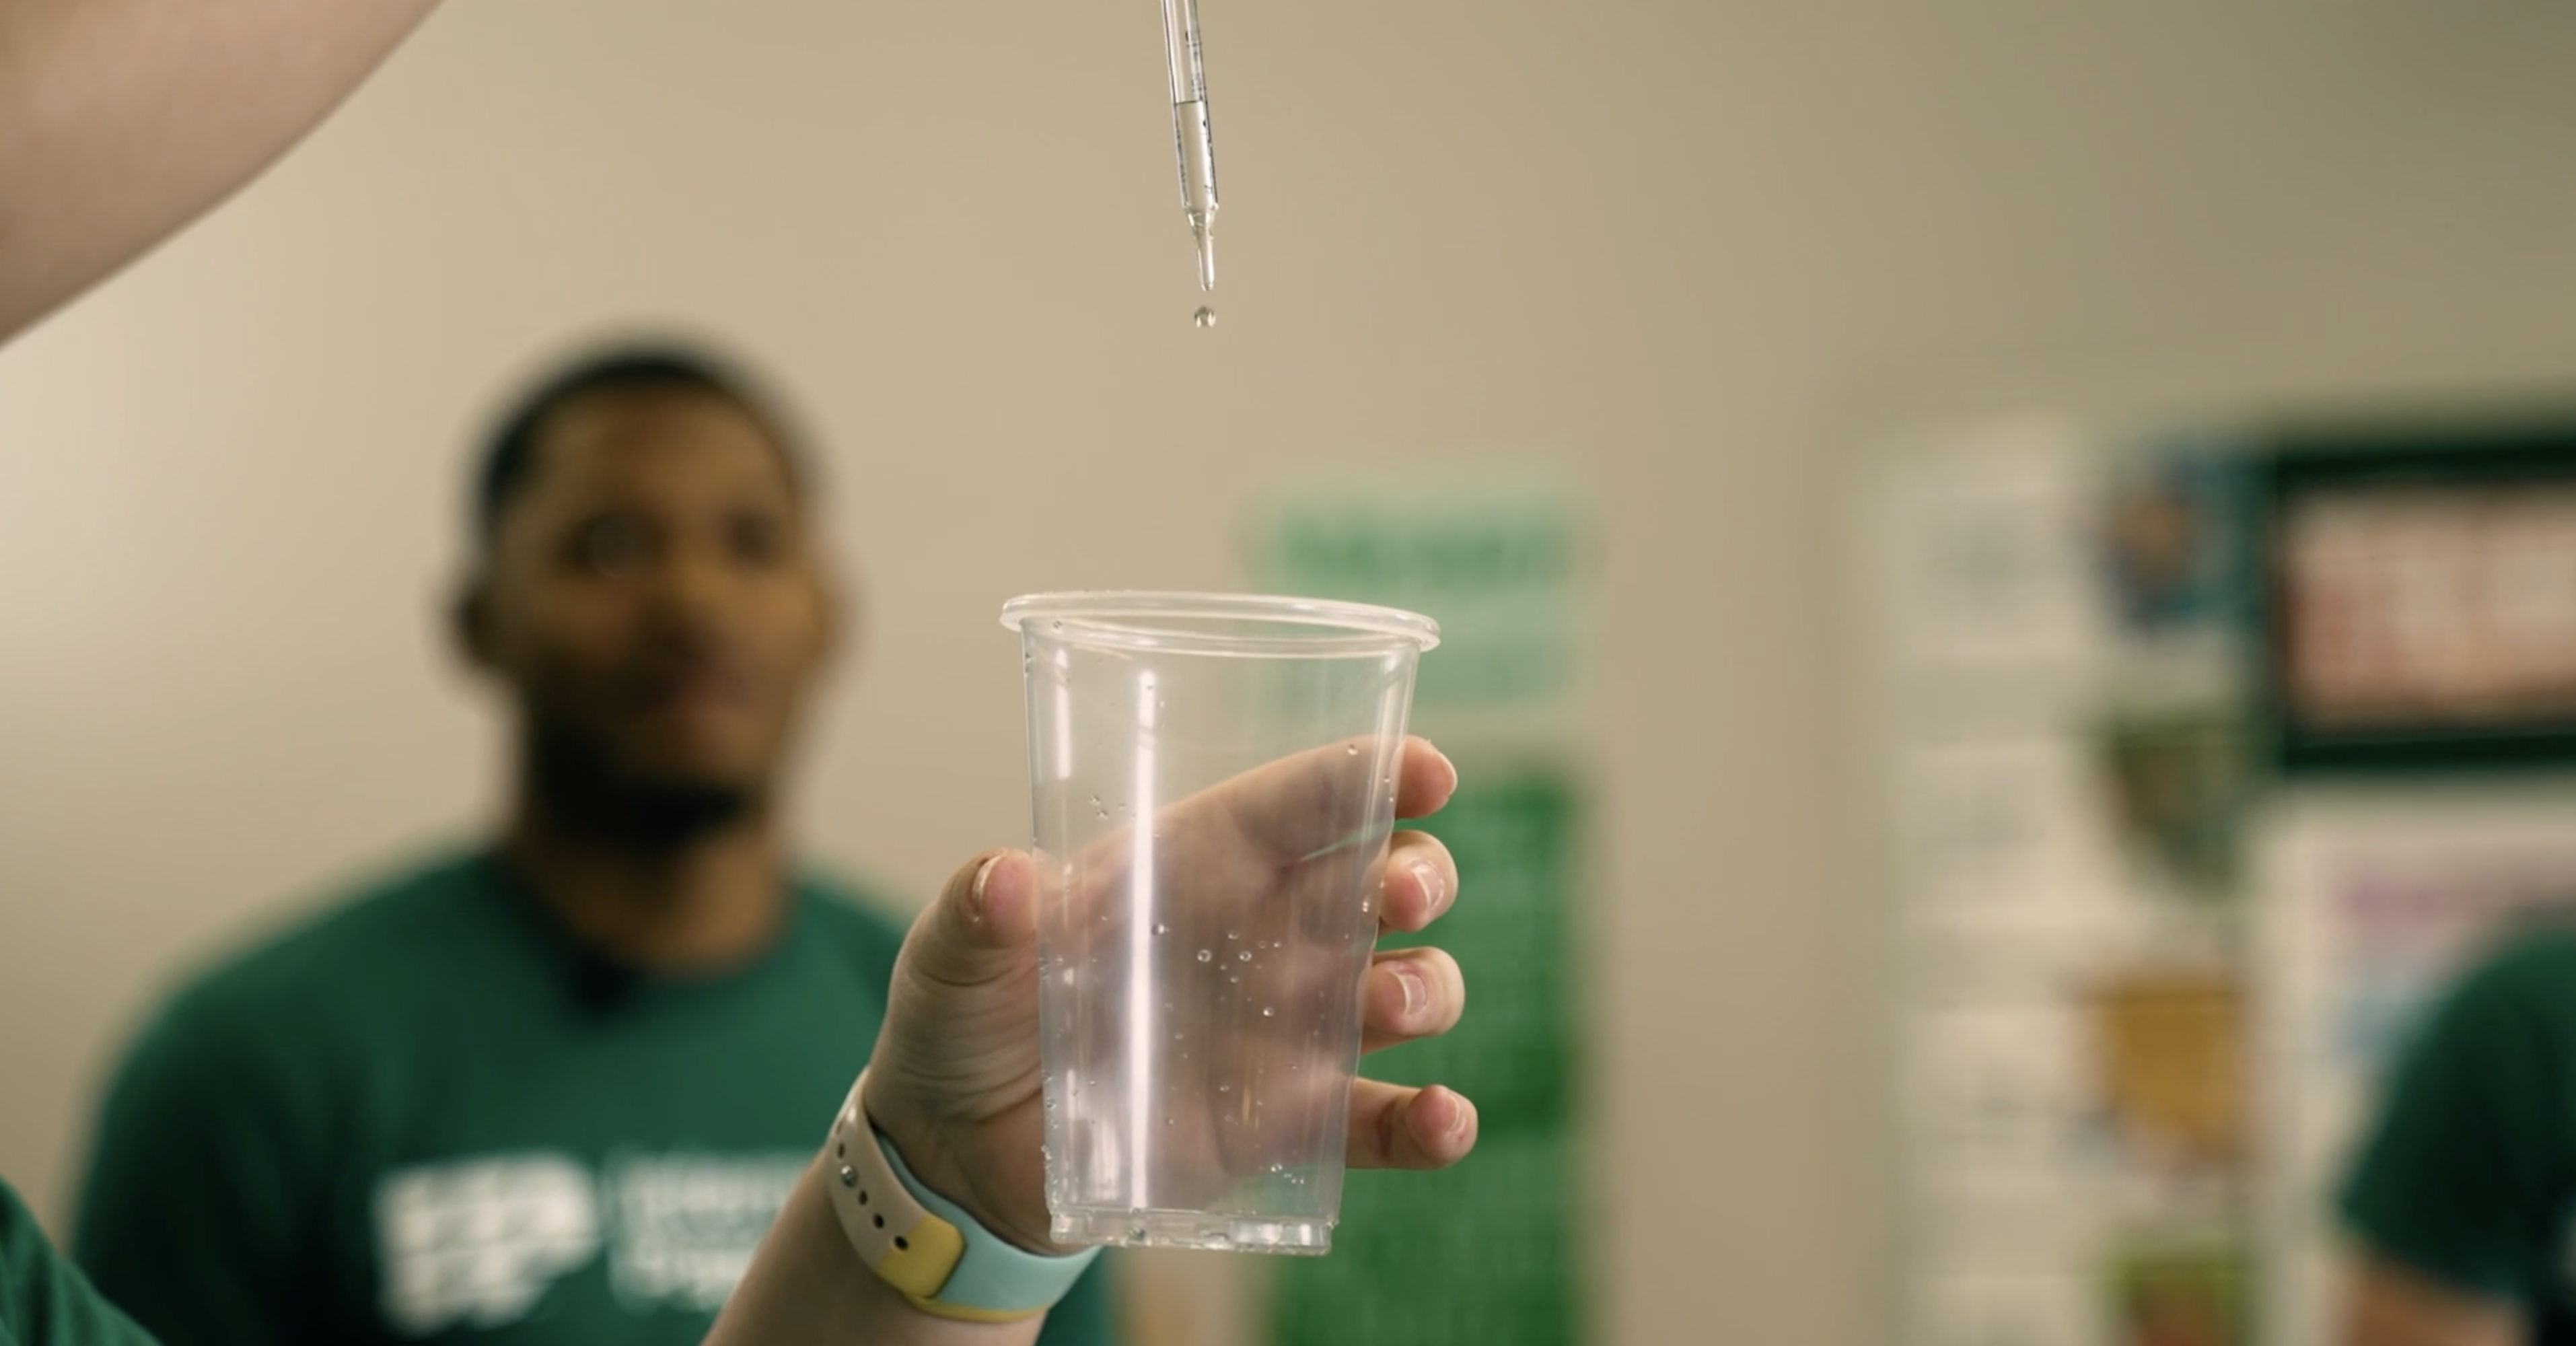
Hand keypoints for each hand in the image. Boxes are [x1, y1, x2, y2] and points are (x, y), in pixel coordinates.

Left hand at [860, 735, 1475, 1252]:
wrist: (957, 1157)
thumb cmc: (962, 1022)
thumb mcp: (948, 960)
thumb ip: (975, 916)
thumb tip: (1006, 880)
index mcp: (1193, 865)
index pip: (1300, 803)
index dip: (1373, 774)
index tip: (1427, 769)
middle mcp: (1261, 937)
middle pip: (1379, 882)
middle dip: (1417, 874)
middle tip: (1402, 893)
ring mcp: (1285, 1032)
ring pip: (1402, 987)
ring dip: (1426, 986)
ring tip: (1391, 1005)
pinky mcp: (1285, 1127)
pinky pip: (1382, 1121)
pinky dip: (1430, 1124)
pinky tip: (1445, 1122)